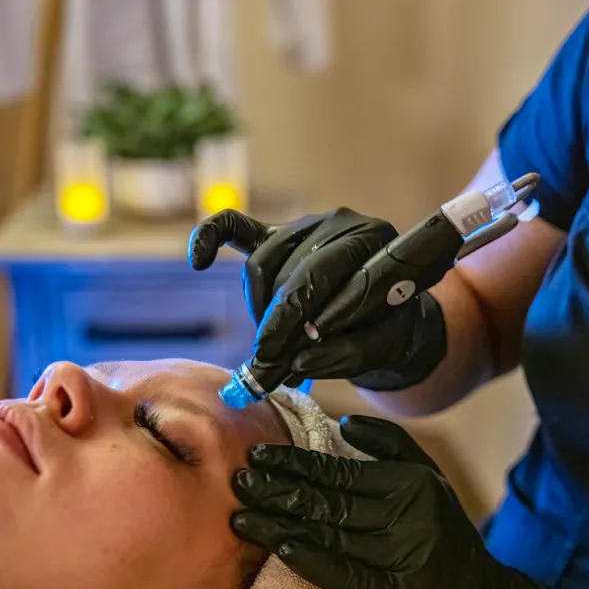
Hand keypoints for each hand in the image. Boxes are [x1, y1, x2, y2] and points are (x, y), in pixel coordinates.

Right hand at [188, 208, 445, 389]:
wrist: (389, 310)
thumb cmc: (390, 326)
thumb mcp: (387, 346)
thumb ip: (352, 354)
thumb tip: (301, 363)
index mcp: (376, 242)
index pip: (328, 277)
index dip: (303, 320)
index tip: (286, 360)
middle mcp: (341, 223)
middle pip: (291, 271)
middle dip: (276, 323)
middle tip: (266, 365)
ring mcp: (305, 225)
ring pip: (263, 265)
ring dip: (261, 309)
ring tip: (272, 343)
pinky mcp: (277, 233)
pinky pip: (235, 227)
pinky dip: (211, 238)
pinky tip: (198, 262)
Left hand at [230, 415, 565, 588]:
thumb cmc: (441, 529)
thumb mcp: (427, 476)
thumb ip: (389, 443)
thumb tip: (343, 422)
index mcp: (408, 483)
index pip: (339, 471)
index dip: (295, 463)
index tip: (258, 454)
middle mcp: (405, 517)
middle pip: (328, 501)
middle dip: (277, 490)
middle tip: (238, 479)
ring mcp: (400, 558)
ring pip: (328, 535)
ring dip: (279, 525)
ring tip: (240, 515)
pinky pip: (345, 574)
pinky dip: (311, 560)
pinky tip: (281, 548)